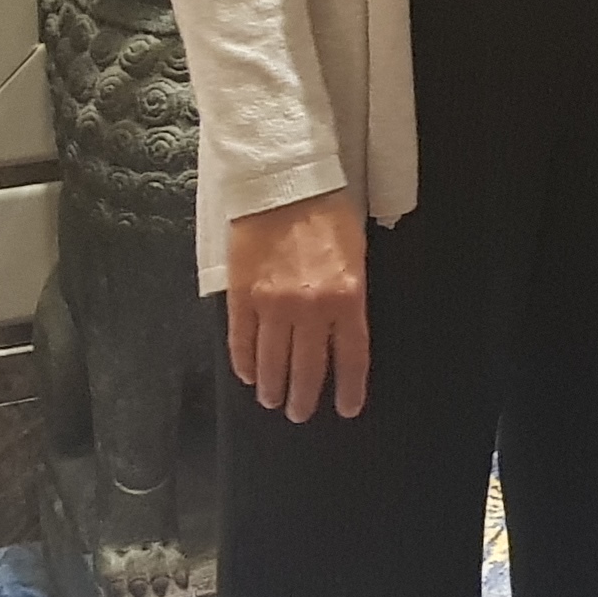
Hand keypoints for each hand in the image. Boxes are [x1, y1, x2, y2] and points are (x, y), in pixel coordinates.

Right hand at [225, 188, 370, 420]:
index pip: (351, 357)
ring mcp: (272, 305)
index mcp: (347, 297)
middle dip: (306, 396)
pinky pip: (241, 341)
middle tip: (301, 413)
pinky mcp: (241, 296)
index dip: (349, 388)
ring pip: (272, 362)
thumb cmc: (329, 211)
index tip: (347, 408)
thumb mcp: (356, 254)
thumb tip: (342, 330)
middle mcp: (310, 308)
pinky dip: (244, 362)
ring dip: (273, 387)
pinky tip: (248, 375)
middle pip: (308, 367)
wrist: (284, 183)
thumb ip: (350, 296)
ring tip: (273, 401)